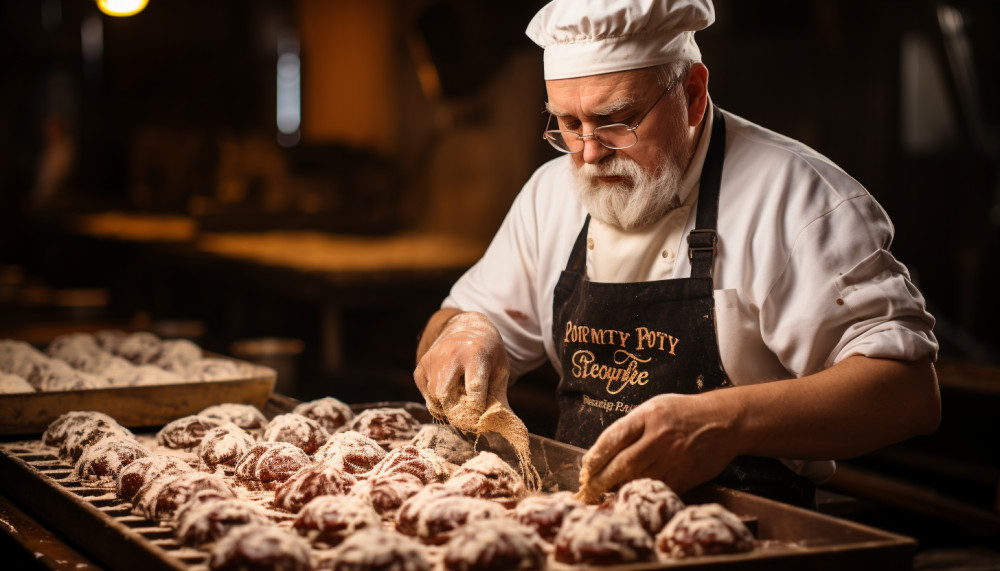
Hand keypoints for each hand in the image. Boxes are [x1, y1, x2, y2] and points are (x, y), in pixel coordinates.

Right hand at [413, 312, 509, 423]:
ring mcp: (432, 361)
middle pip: (446, 396)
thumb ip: (499, 398)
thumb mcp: (499, 370)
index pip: (474, 387)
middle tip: (468, 415)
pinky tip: (449, 391)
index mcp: (475, 354)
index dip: (477, 408)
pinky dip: (437, 402)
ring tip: (460, 399)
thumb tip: (505, 427)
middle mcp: (450, 355)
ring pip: (435, 399)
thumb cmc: (487, 354)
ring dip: (448, 407)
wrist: (465, 328)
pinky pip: (427, 396)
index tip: (480, 420)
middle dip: (457, 412)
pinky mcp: (420, 368)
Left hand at [576, 392, 737, 501]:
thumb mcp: (654, 407)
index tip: (584, 468)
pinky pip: (658, 489)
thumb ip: (630, 426)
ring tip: (606, 494)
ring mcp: (673, 458)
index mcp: (648, 416)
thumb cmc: (683, 413)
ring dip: (619, 489)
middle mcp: (659, 437)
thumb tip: (601, 452)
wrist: (724, 421)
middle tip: (588, 490)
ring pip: (638, 480)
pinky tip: (633, 495)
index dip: (594, 456)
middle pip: (622, 464)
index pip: (612, 438)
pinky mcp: (686, 476)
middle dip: (600, 480)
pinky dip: (643, 493)